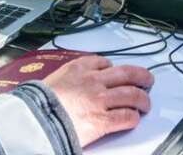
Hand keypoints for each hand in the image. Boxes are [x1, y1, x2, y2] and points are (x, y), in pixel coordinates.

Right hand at [39, 55, 155, 145]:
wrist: (34, 119)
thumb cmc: (38, 102)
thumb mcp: (52, 79)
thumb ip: (68, 78)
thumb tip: (71, 84)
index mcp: (79, 68)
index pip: (104, 62)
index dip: (113, 68)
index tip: (116, 73)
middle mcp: (94, 80)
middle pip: (128, 74)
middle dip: (142, 76)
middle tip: (148, 80)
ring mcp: (101, 100)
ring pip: (133, 95)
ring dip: (143, 100)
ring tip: (145, 104)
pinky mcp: (103, 120)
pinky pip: (127, 117)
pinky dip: (133, 118)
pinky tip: (133, 119)